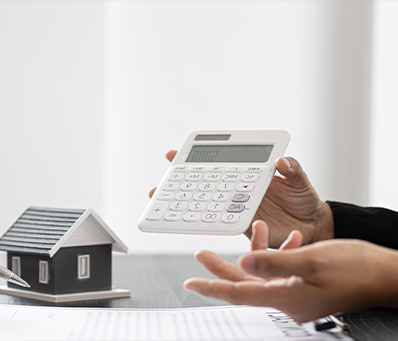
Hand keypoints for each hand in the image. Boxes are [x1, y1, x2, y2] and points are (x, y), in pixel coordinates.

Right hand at [149, 150, 334, 246]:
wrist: (313, 228)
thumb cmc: (306, 201)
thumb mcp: (301, 181)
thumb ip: (292, 169)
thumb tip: (281, 162)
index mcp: (248, 174)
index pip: (219, 163)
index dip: (195, 158)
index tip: (173, 155)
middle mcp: (238, 190)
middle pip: (203, 184)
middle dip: (179, 183)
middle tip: (160, 184)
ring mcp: (238, 207)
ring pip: (206, 203)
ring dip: (184, 204)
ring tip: (164, 204)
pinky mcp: (242, 225)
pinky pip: (220, 222)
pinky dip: (204, 221)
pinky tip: (187, 221)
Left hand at [184, 220, 397, 321]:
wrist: (388, 276)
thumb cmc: (357, 269)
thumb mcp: (311, 259)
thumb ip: (274, 261)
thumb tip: (243, 260)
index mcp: (284, 297)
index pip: (238, 292)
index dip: (212, 286)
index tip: (190, 282)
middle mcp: (287, 300)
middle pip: (245, 284)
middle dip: (222, 267)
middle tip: (202, 253)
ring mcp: (298, 296)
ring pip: (263, 276)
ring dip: (256, 252)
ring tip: (255, 228)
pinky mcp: (307, 289)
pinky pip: (282, 274)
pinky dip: (280, 255)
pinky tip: (290, 239)